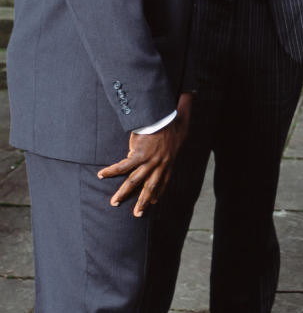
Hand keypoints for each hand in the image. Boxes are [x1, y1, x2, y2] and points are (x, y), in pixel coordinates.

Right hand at [98, 92, 192, 215]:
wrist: (164, 115)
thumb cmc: (174, 117)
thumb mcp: (184, 120)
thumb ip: (185, 115)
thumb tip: (190, 98)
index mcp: (170, 159)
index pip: (164, 180)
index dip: (159, 192)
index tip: (154, 202)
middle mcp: (161, 164)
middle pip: (151, 186)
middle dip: (143, 201)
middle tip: (137, 214)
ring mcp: (149, 161)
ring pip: (135, 181)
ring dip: (123, 193)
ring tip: (114, 203)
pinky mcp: (138, 155)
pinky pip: (122, 167)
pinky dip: (111, 171)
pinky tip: (101, 175)